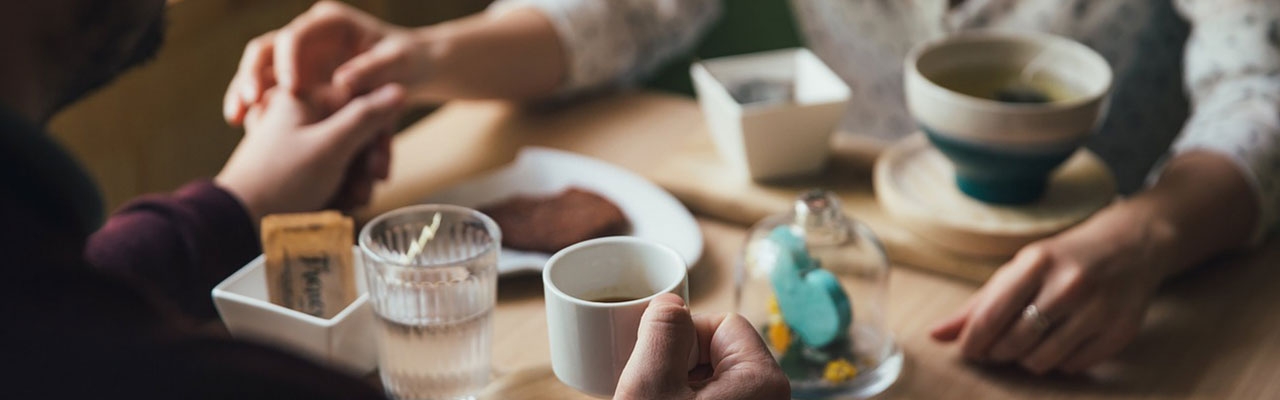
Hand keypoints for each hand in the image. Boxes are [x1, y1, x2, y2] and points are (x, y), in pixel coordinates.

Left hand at [215, 83, 403, 221]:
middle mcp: (302, 116)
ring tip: (350, 201)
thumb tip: (397, 89)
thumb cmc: (281, 181)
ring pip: (348, 155)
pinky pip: (332, 172)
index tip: (377, 163)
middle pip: (356, 131)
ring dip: (356, 181)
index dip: (376, 134)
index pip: (360, 102)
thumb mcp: (330, 146)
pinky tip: (338, 205)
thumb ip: (366, 117)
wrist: (239, 221)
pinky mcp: (298, 167)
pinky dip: (340, 189)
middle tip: (367, 187)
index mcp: (304, 98)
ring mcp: (299, 142)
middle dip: (366, 164)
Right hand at [223, 1, 431, 125]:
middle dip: (252, 74)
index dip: (289, 60)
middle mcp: (308, 35)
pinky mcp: (296, 80)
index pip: (297, 35)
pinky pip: (267, 91)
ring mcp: (298, 57)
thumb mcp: (399, 63)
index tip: (291, 88)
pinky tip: (245, 126)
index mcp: (330, 22)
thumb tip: (343, 81)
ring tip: (236, 118)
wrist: (413, 71)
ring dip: (244, 91)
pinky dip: (255, 107)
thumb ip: (373, 69)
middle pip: (266, 49)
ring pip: (259, 70)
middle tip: (249, 101)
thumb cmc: (409, 62)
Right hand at [616, 294, 789, 399]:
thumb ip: (662, 331)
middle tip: (659, 395)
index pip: (722, 322)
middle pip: (718, 348)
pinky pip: (714, 397)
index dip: (683, 338)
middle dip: (681, 364)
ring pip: (713, 376)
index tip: (662, 371)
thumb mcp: (650, 386)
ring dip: (681, 386)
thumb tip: (670, 300)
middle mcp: (771, 395)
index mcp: (762, 378)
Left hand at [930, 201, 1175, 374]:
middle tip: (997, 347)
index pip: (991, 315)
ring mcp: (1099, 309)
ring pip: (1042, 360)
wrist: (1133, 245)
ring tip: (1029, 343)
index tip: (967, 350)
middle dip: (997, 352)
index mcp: (1038, 262)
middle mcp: (1070, 285)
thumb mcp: (1020, 268)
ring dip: (1026, 360)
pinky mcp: (1121, 332)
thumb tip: (935, 335)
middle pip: (1014, 342)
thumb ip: (978, 304)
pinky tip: (1061, 342)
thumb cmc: (1063, 259)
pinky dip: (1059, 362)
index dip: (972, 341)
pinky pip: (1073, 366)